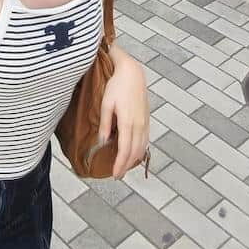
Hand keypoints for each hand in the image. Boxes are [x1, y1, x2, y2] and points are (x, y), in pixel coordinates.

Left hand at [98, 57, 149, 178]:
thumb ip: (105, 124)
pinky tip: (134, 152)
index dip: (120, 164)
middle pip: (134, 152)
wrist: (132, 74)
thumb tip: (102, 141)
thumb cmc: (116, 86)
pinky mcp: (146, 119)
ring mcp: (144, 122)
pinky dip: (140, 150)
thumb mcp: (106, 104)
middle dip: (127, 166)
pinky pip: (145, 140)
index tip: (115, 175)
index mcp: (128, 122)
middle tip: (118, 175)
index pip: (125, 150)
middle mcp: (139, 125)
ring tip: (125, 166)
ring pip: (142, 147)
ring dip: (134, 159)